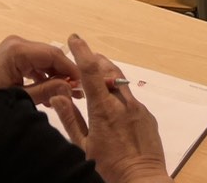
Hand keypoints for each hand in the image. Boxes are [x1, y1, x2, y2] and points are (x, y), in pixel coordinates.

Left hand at [0, 35, 80, 98]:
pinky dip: (44, 76)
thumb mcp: (19, 97)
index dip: (70, 69)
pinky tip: (53, 91)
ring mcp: (14, 47)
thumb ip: (46, 91)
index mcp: (18, 50)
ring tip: (69, 94)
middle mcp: (17, 43)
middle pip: (50, 56)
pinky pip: (35, 63)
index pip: (53, 54)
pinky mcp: (12, 55)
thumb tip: (71, 88)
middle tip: (79, 92)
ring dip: (56, 76)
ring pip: (44, 59)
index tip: (83, 84)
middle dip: (65, 73)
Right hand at [47, 34, 168, 182]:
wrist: (142, 182)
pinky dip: (119, 96)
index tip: (75, 38)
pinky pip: (131, 99)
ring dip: (108, 75)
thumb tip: (58, 95)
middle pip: (108, 70)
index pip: (91, 71)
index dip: (82, 51)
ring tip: (97, 77)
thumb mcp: (83, 147)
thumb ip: (71, 118)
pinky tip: (114, 109)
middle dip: (95, 60)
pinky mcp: (147, 116)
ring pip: (121, 83)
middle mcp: (122, 104)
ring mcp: (138, 109)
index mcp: (103, 109)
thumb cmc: (109, 169)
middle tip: (84, 57)